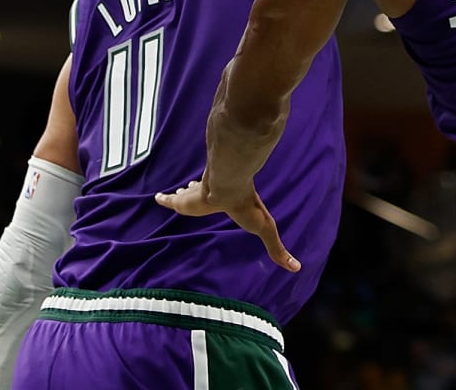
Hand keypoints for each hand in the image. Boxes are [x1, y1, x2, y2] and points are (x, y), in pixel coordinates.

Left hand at [155, 179, 300, 271]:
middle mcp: (211, 196)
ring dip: (183, 194)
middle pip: (204, 194)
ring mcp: (196, 197)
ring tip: (177, 195)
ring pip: (187, 193)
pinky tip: (158, 198)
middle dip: (198, 192)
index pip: (221, 200)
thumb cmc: (248, 206)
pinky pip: (169, 199)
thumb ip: (278, 249)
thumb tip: (298, 268)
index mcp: (227, 202)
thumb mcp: (266, 230)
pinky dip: (163, 199)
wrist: (229, 187)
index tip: (215, 201)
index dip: (217, 200)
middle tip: (192, 192)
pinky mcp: (183, 201)